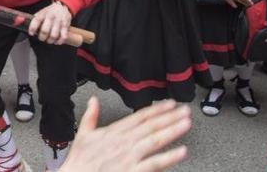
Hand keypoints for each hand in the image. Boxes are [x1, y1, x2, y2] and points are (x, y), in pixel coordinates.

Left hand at [28, 1, 71, 44]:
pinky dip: (59, 41)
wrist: (63, 7)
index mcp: (43, 14)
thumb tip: (25, 24)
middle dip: (42, 38)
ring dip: (50, 40)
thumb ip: (35, 19)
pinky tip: (56, 41)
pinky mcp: (65, 26)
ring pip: (54, 35)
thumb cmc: (50, 11)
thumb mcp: (41, 12)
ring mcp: (59, 22)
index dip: (32, 28)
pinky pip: (63, 36)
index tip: (31, 33)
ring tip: (48, 40)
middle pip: (45, 31)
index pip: (36, 20)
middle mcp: (51, 17)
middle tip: (41, 38)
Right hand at [60, 97, 190, 171]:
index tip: (169, 104)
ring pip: (155, 140)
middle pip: (151, 126)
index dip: (156, 109)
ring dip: (172, 131)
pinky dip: (169, 157)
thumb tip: (94, 101)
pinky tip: (181, 152)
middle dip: (170, 117)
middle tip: (185, 110)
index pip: (139, 116)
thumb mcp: (82, 134)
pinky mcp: (132, 171)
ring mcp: (129, 157)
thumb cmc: (79, 162)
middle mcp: (123, 142)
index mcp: (113, 132)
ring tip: (186, 124)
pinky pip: (155, 163)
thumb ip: (90, 116)